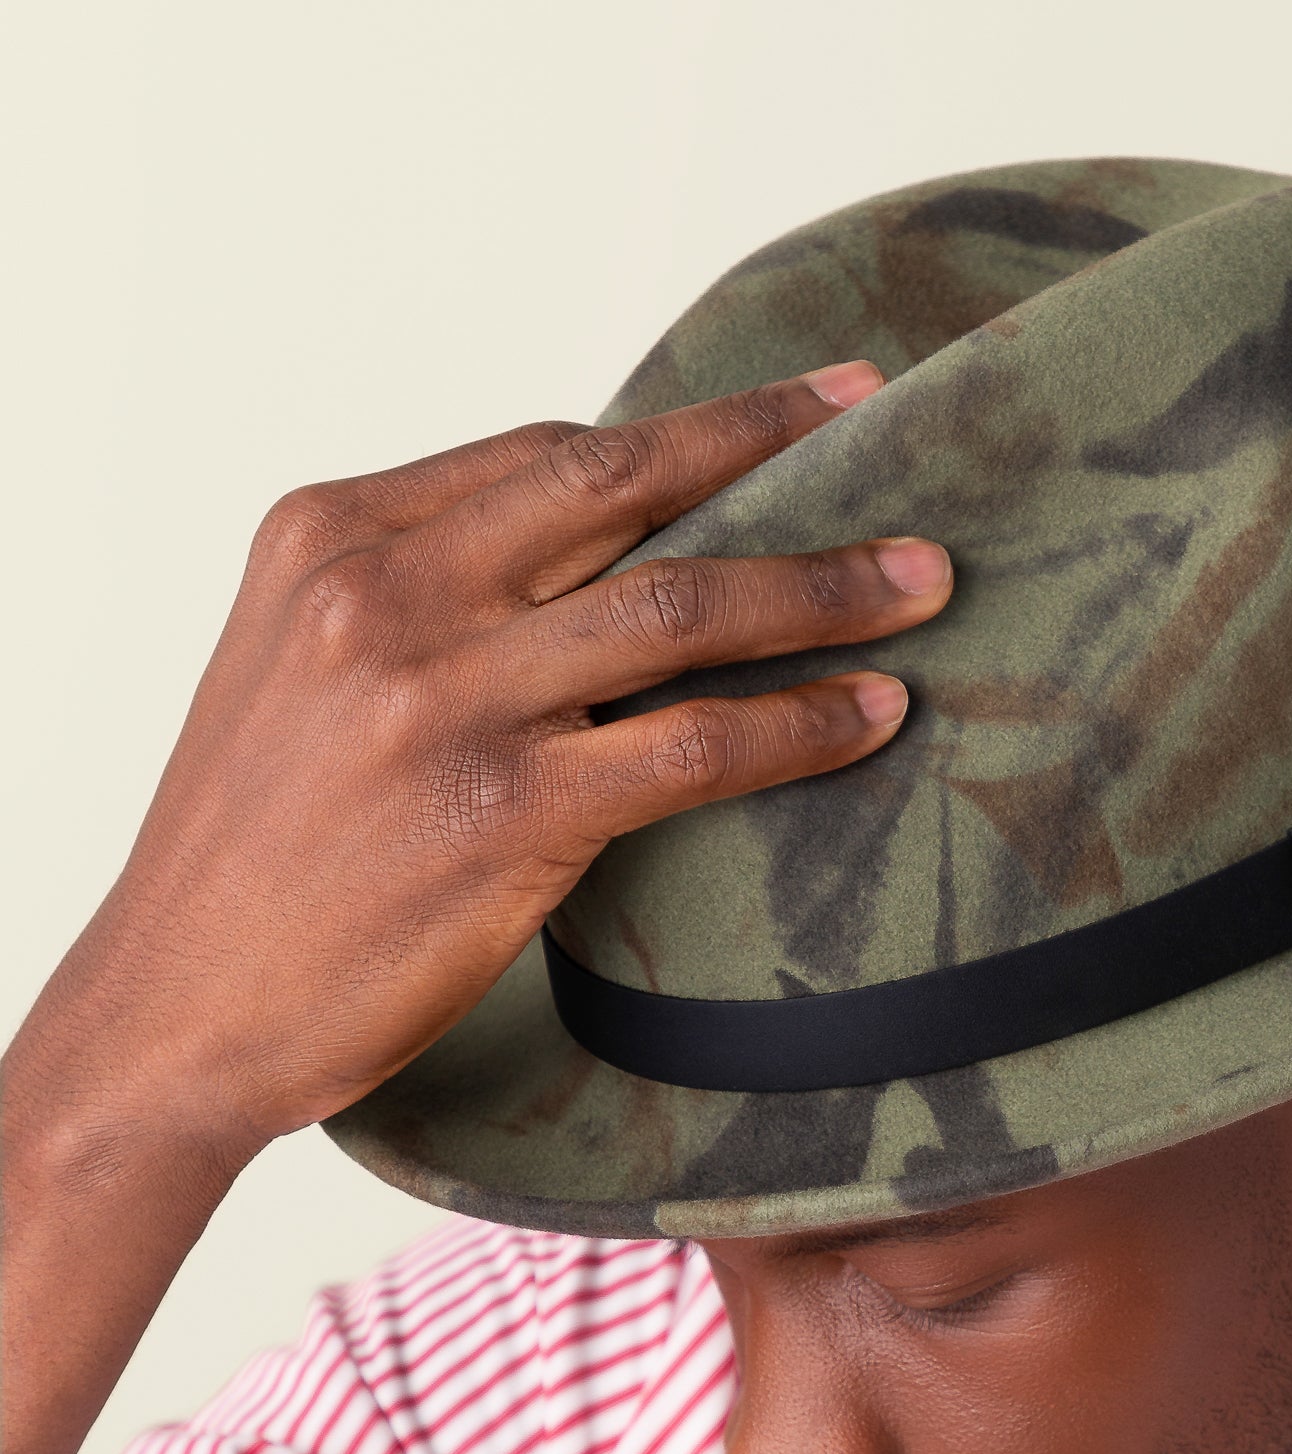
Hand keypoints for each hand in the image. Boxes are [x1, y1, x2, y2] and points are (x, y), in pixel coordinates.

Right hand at [16, 360, 946, 1164]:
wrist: (175, 1012)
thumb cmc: (258, 853)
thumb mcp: (307, 676)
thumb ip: (429, 601)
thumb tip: (594, 567)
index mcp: (333, 537)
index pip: (545, 456)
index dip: (681, 431)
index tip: (782, 410)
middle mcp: (384, 594)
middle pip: (620, 487)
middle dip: (767, 446)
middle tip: (877, 424)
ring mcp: (442, 699)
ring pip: (681, 607)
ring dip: (824, 588)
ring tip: (924, 581)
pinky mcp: (502, 812)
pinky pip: (696, 744)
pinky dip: (799, 723)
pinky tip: (869, 714)